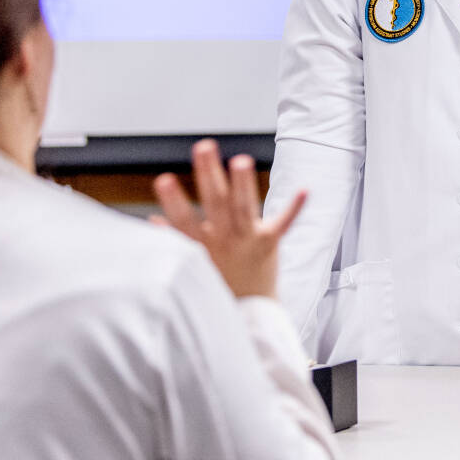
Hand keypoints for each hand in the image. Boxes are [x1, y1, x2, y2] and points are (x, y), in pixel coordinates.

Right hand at [151, 139, 305, 299]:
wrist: (250, 312)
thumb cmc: (220, 283)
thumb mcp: (194, 262)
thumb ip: (177, 239)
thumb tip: (154, 221)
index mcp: (202, 245)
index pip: (184, 220)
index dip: (173, 201)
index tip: (164, 180)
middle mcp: (224, 240)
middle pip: (215, 204)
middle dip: (209, 174)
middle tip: (204, 147)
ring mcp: (248, 241)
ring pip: (245, 208)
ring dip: (243, 184)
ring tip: (241, 160)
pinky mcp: (270, 243)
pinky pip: (283, 224)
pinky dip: (294, 208)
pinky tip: (304, 190)